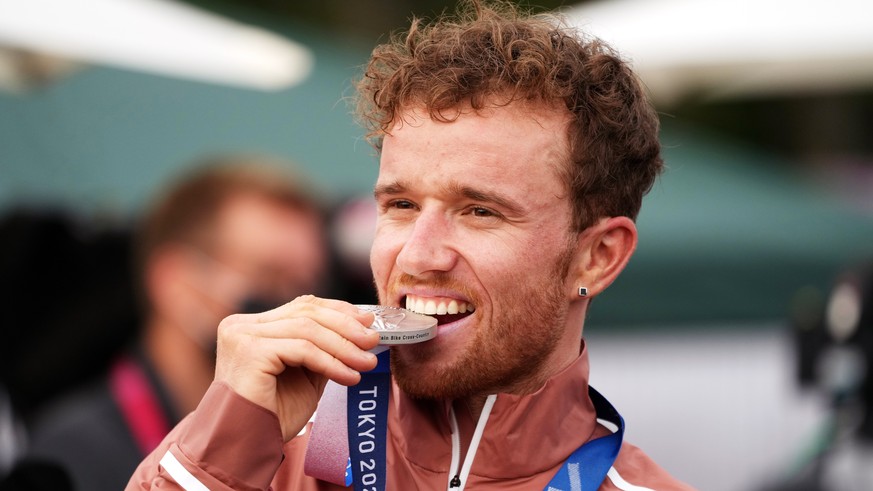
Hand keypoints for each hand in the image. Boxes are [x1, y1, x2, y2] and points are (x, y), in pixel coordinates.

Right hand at [214, 295, 379, 440]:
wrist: (245, 447)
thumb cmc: (272, 416)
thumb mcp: (304, 374)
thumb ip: (323, 350)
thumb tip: (361, 332)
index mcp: (252, 326)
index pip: (302, 307)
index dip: (338, 311)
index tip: (368, 323)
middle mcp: (242, 325)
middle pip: (306, 312)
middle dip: (346, 326)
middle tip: (374, 341)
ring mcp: (242, 335)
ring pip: (308, 329)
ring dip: (344, 346)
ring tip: (367, 363)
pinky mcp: (250, 351)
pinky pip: (303, 349)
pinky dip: (331, 362)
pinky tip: (349, 377)